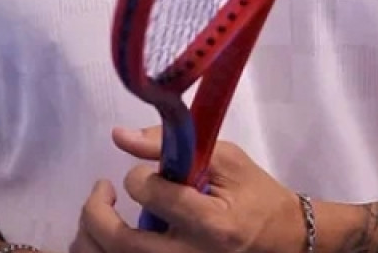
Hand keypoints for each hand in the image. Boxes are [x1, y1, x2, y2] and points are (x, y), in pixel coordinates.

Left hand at [70, 125, 304, 252]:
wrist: (283, 239)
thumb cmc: (256, 194)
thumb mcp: (225, 158)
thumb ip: (172, 145)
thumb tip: (120, 135)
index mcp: (212, 224)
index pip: (155, 197)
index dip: (139, 177)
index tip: (143, 170)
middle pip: (123, 244)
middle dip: (96, 213)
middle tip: (101, 191)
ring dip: (94, 236)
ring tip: (101, 212)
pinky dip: (109, 250)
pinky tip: (112, 233)